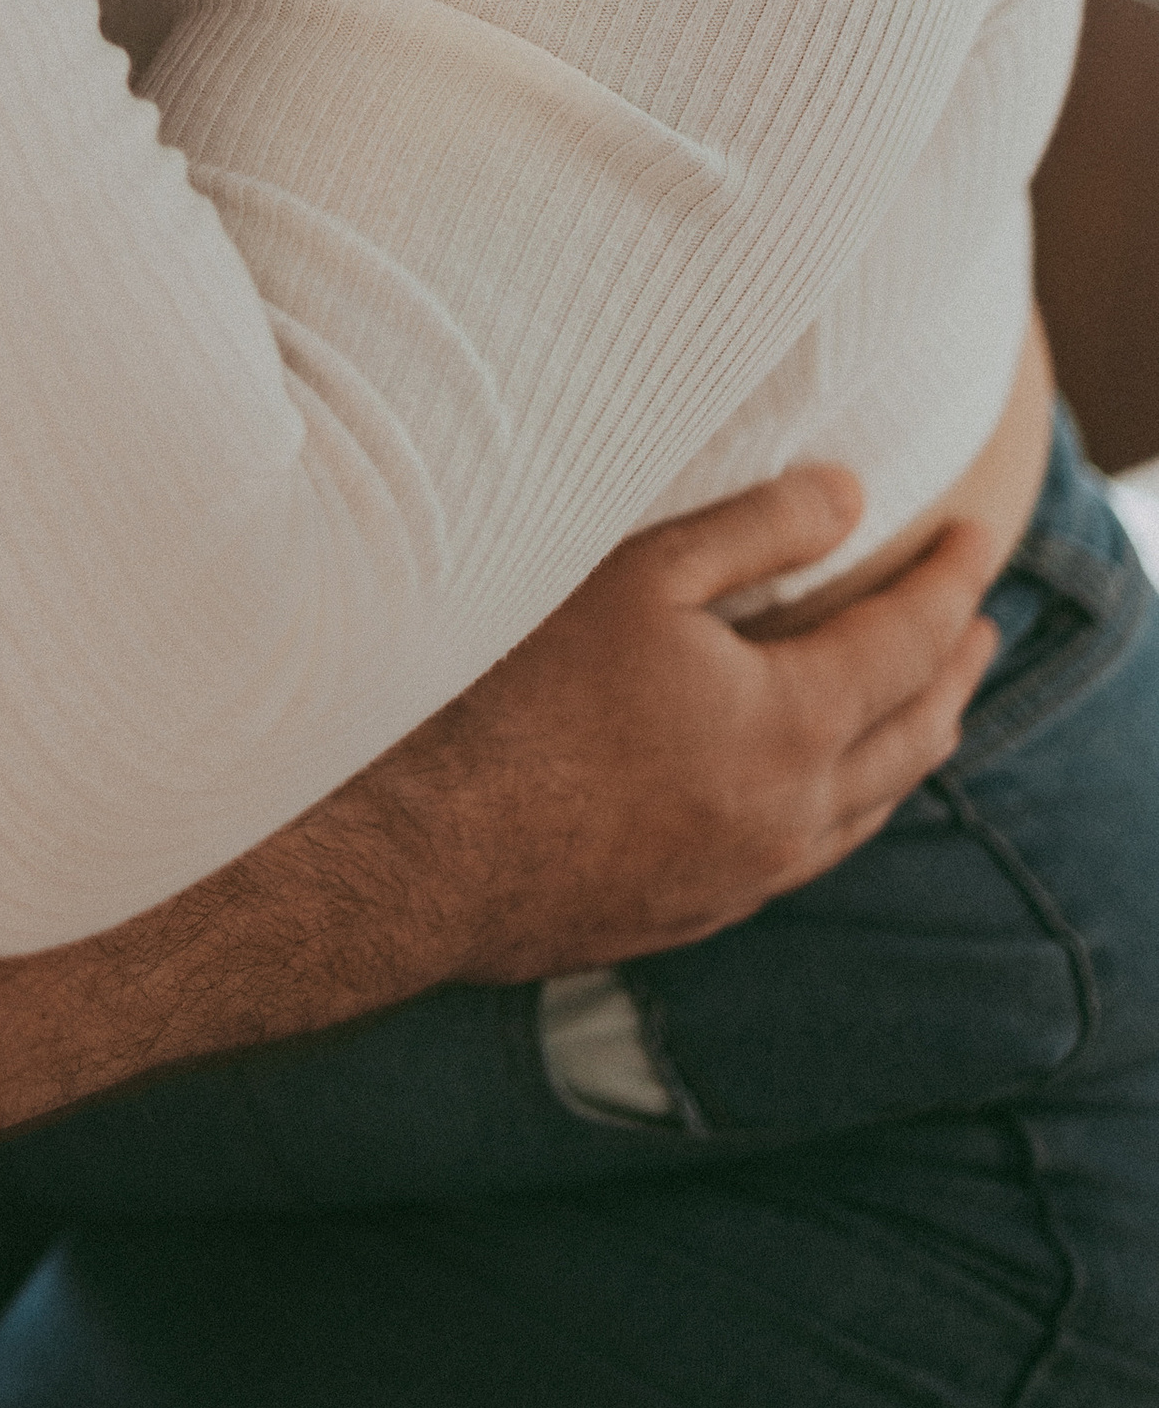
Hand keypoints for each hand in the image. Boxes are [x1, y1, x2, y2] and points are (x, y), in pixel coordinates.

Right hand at [359, 463, 999, 990]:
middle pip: (917, 733)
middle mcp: (795, 812)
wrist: (427, 850)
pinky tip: (824, 785)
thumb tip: (853, 496)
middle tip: (980, 620)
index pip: (911, 639)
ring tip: (929, 701)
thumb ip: (757, 532)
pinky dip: (852, 800)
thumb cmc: (519, 693)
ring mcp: (750, 874)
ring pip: (872, 807)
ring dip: (915, 741)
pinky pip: (815, 851)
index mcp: (794, 724)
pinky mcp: (699, 911)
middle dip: (957, 667)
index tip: (980, 537)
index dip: (953, 580)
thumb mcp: (639, 575)